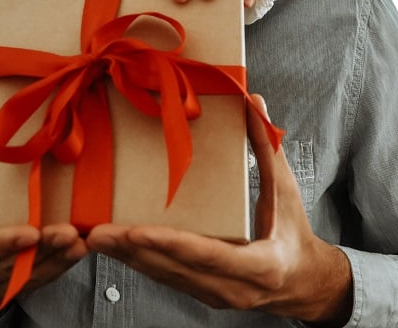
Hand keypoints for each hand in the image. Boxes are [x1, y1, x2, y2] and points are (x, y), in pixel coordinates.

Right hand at [0, 111, 88, 325]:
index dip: (6, 242)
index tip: (31, 233)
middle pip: (16, 264)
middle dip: (44, 249)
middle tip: (69, 233)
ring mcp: (4, 285)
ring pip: (36, 272)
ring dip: (60, 256)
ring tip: (81, 238)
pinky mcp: (26, 287)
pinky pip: (47, 277)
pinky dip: (65, 264)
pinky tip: (83, 248)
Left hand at [85, 96, 353, 324]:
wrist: (303, 283)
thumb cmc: (294, 232)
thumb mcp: (285, 189)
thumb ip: (267, 145)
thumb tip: (253, 100)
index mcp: (259, 265)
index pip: (208, 255)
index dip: (170, 243)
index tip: (135, 232)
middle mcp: (233, 288)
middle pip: (175, 269)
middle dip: (133, 251)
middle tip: (96, 232)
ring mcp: (216, 296)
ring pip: (164, 276)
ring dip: (128, 258)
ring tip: (94, 236)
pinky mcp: (202, 295)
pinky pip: (166, 277)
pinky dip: (140, 261)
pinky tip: (116, 246)